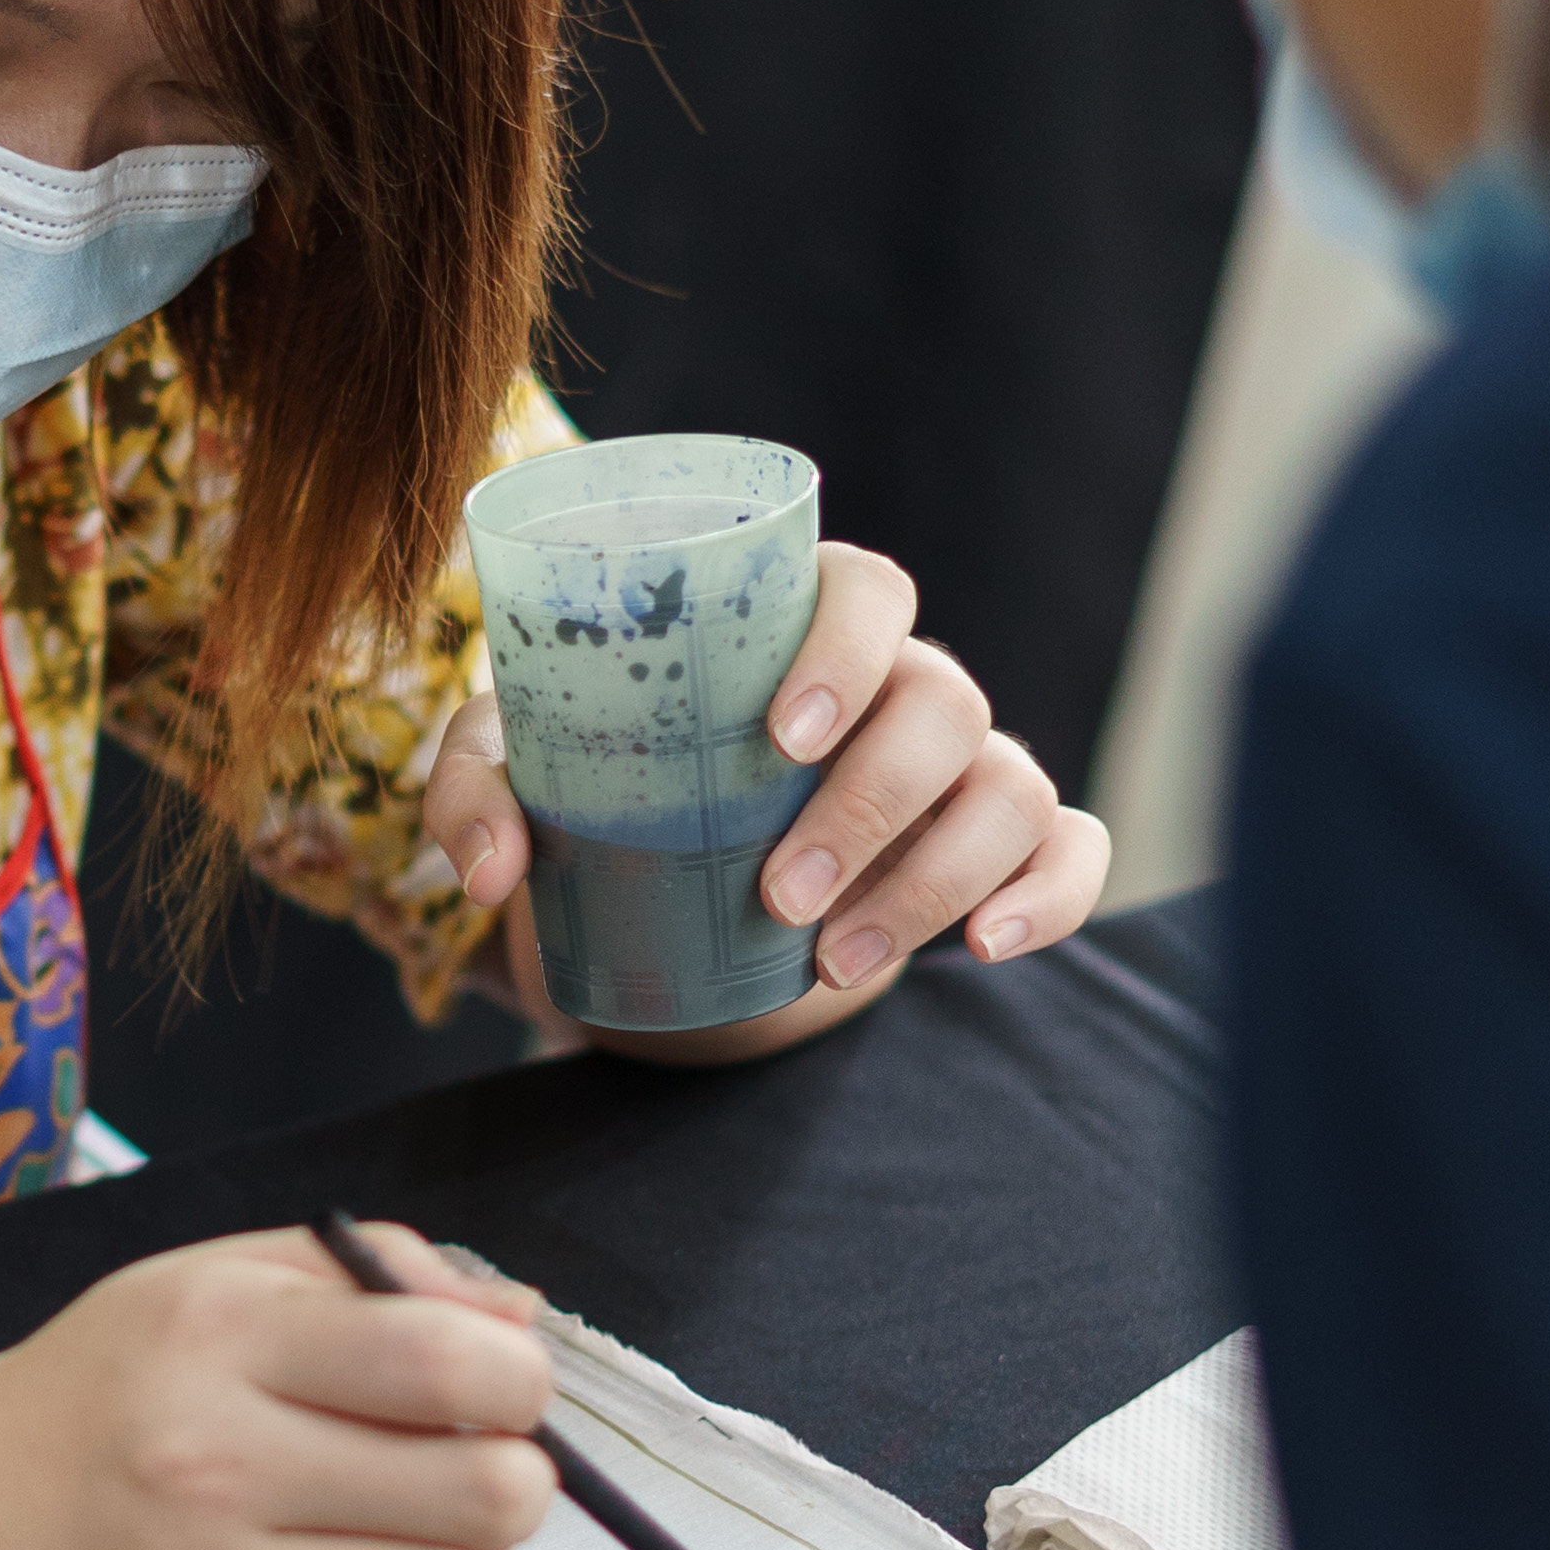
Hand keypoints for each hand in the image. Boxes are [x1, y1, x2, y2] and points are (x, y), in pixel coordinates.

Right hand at [0, 1225, 557, 1549]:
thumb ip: (373, 1276)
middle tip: (472, 1463)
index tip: (498, 1383)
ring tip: (432, 1537)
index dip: (518, 1376)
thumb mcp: (211, 1281)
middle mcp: (219, 1470)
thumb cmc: (103, 1388)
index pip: (442, 1362)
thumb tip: (519, 1322)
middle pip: (483, 1495)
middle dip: (516, 1476)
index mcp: (220, 1342)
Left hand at [413, 540, 1108, 1023]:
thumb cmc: (607, 795)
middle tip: (778, 895)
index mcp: (798, 630)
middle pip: (945, 699)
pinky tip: (986, 946)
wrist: (666, 903)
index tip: (778, 736)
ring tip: (832, 961)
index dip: (845, 648)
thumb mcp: (518, 774)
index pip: (867, 588)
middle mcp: (900, 687)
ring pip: (1008, 787)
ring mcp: (963, 769)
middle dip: (871, 804)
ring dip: (934, 877)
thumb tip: (494, 866)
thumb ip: (480, 789)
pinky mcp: (999, 854)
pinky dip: (1050, 894)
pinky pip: (1069, 850)